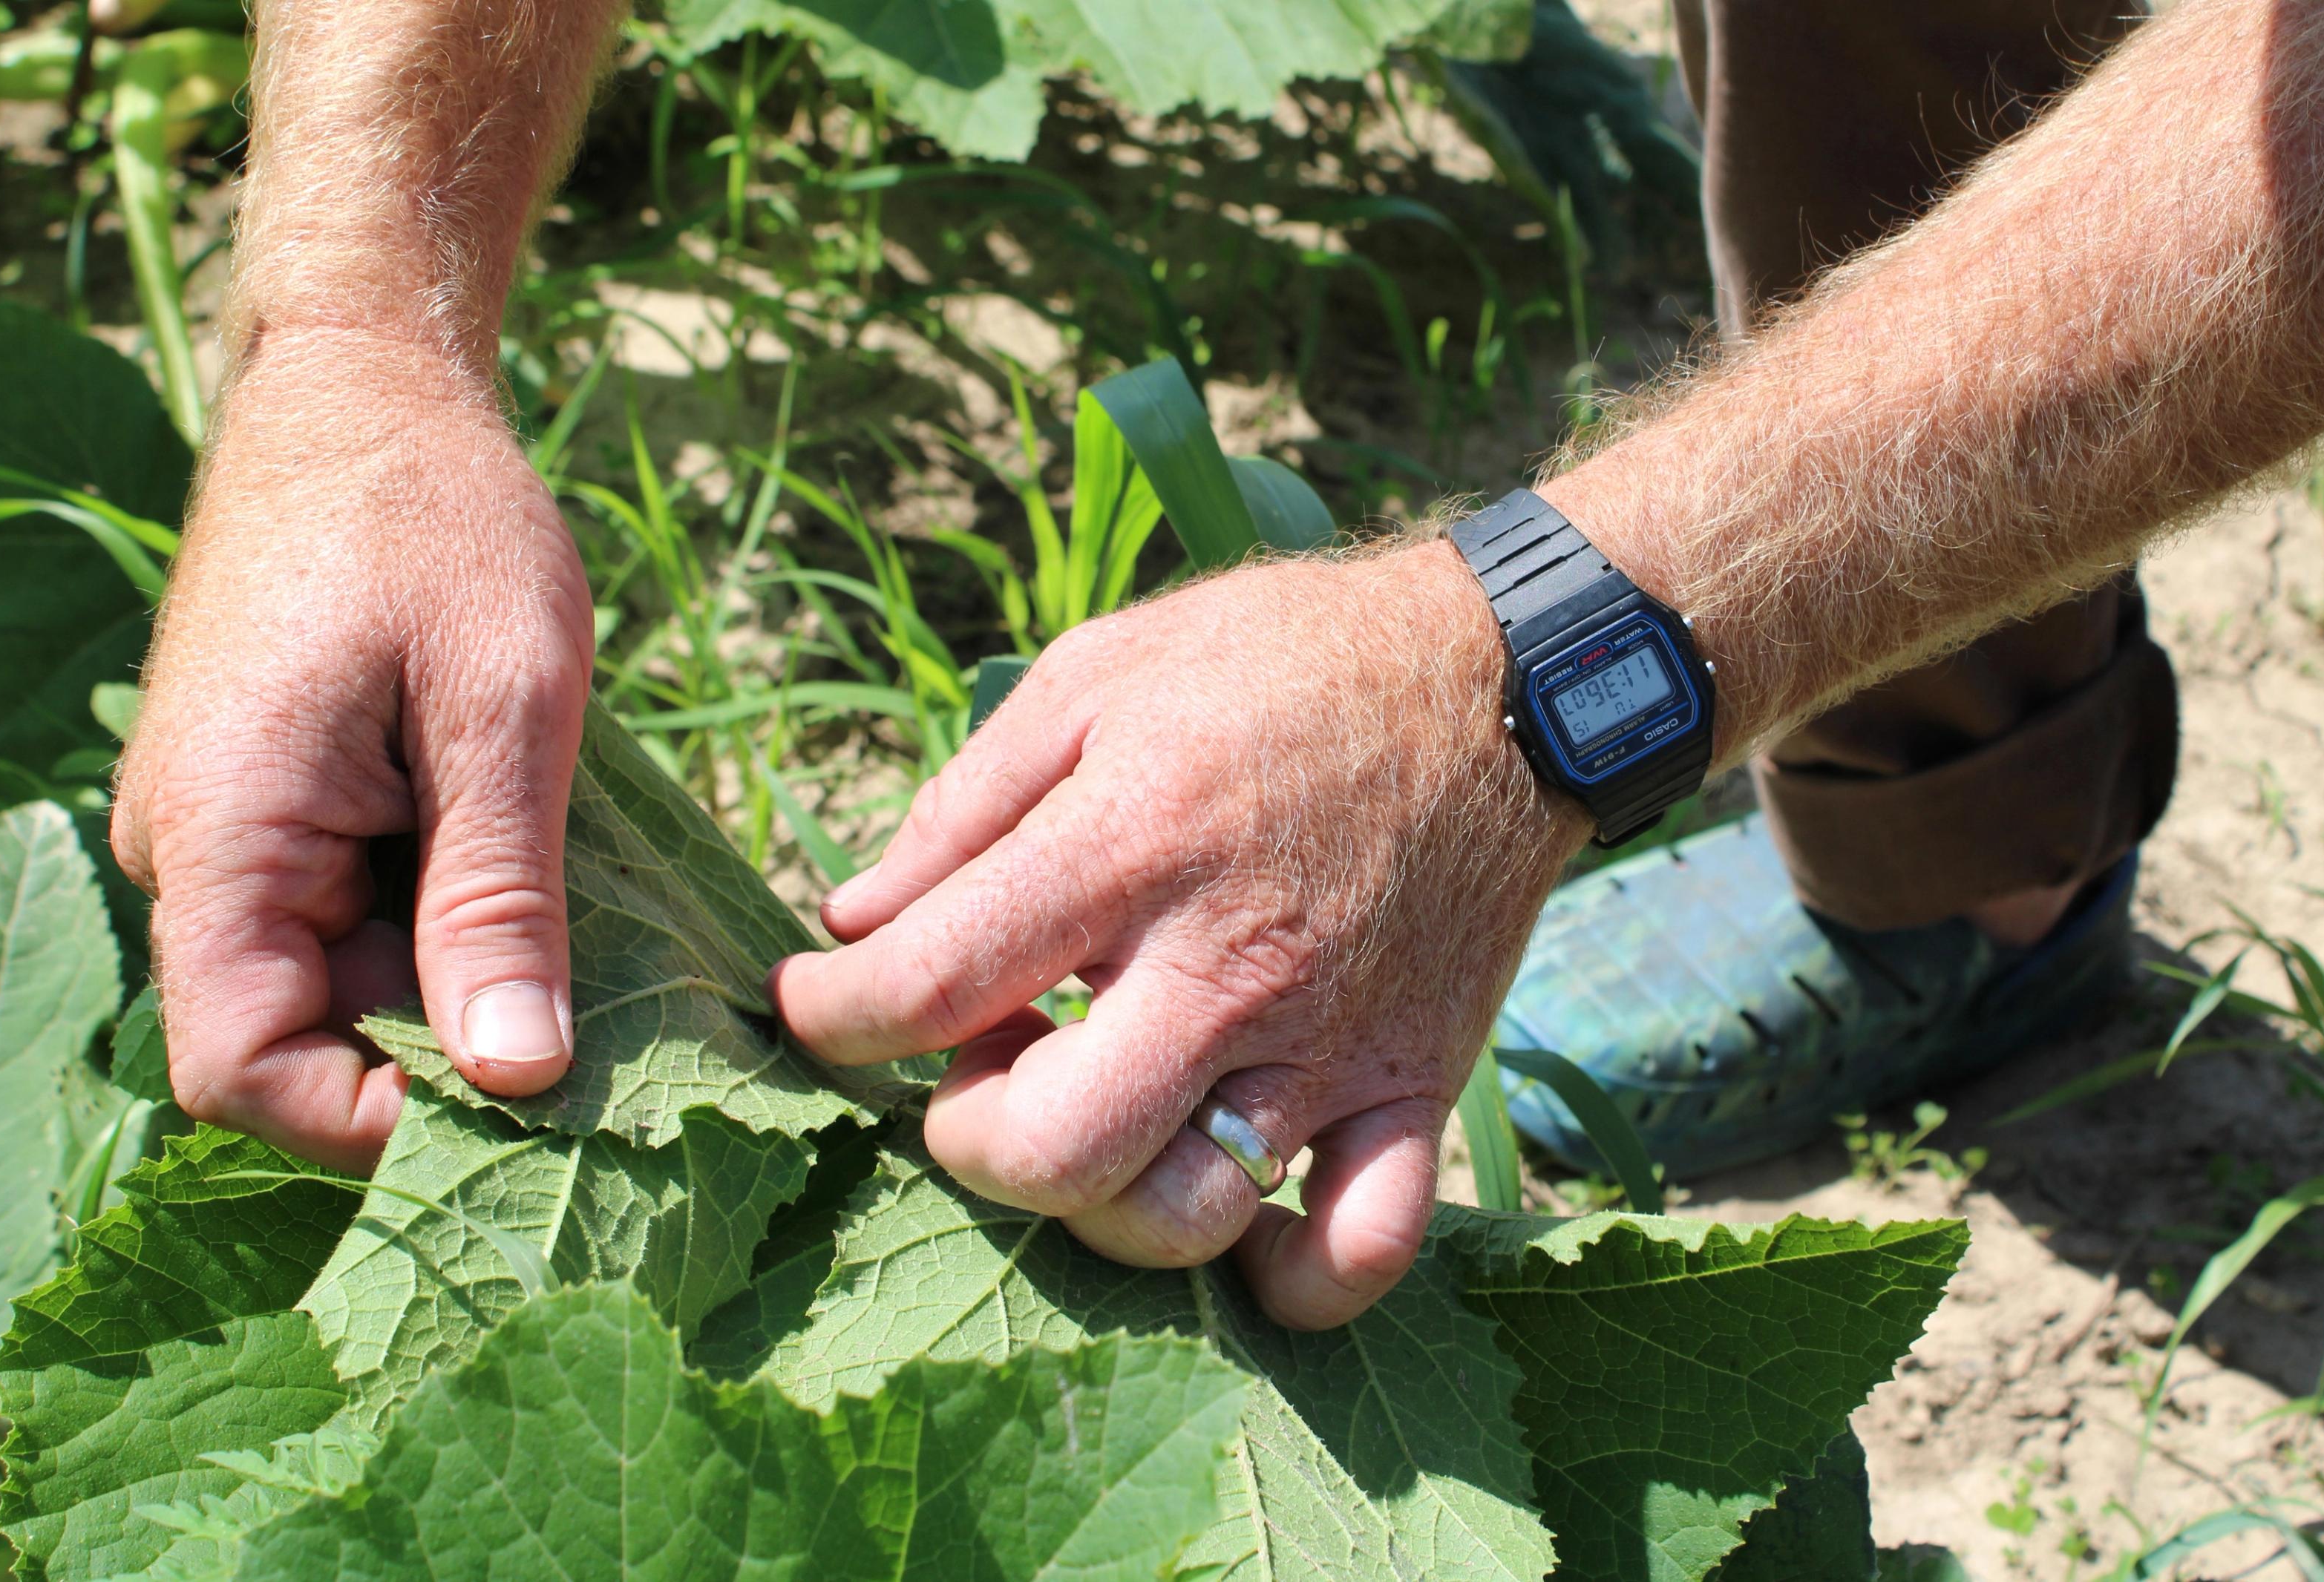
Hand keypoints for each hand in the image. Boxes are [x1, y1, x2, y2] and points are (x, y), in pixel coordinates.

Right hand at [111, 329, 594, 1175]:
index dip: (372, 1117)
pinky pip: (340, 912)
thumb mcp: (505, 711)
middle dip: (438, 1045)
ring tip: (572, 919)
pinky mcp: (266, 809)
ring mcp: (221, 833)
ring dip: (448, 975)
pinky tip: (524, 867)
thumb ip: (498, 898)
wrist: (365, 388)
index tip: (519, 1092)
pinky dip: (435, 916)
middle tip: (593, 1011)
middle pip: (294, 1038)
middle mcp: (188, 854)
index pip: (244, 1071)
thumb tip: (516, 1078)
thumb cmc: (439, 521)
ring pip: (330, 979)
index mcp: (220, 835)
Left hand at [773, 541, 1586, 1327]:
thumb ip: (964, 804)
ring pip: (1183, 1219)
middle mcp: (1228, 966)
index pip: (931, 985)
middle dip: (969, 1136)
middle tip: (983, 1067)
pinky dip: (1290, 1278)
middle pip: (1047, 1148)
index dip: (836, 1016)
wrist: (1501, 681)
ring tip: (1097, 1111)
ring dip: (1101, 1202)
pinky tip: (1237, 1219)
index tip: (822, 1005)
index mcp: (1131, 846)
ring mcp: (1328, 1042)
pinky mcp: (1413, 1085)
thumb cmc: (1276, 666)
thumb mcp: (1096, 676)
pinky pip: (1361, 1248)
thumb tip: (854, 923)